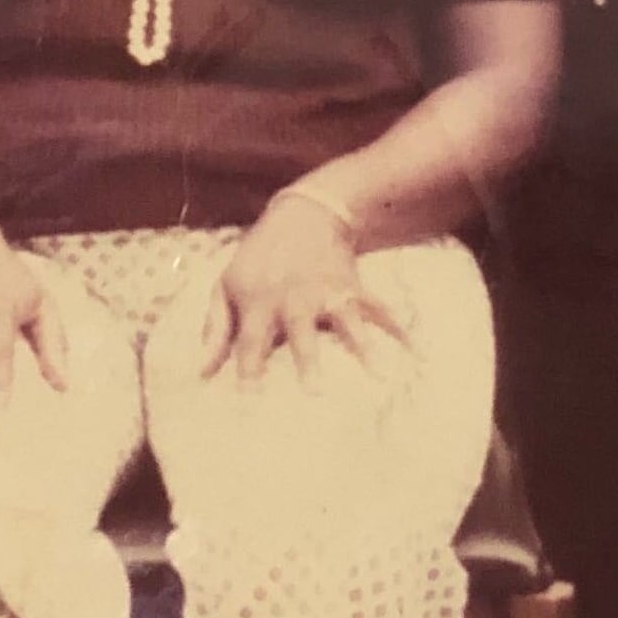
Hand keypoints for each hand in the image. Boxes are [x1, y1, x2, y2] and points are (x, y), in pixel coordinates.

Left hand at [201, 192, 406, 383]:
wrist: (302, 214)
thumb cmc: (258, 258)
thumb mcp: (227, 286)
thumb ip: (216, 329)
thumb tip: (201, 372)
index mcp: (260, 302)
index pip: (251, 342)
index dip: (248, 370)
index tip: (249, 403)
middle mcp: (295, 299)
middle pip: (301, 334)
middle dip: (308, 361)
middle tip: (316, 393)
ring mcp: (328, 293)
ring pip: (346, 322)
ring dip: (362, 347)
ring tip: (379, 374)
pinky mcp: (353, 287)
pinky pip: (378, 308)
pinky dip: (399, 326)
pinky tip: (415, 348)